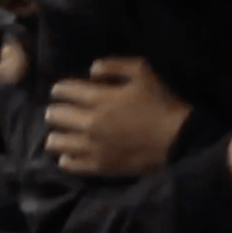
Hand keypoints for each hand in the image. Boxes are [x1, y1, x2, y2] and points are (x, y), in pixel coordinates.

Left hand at [45, 57, 192, 176]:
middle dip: (54, 111)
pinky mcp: (99, 166)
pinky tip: (68, 156)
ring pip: (57, 142)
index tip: (59, 91)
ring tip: (58, 135)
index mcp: (98, 98)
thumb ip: (114, 65)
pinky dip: (65, 159)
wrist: (177, 139)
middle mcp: (90, 123)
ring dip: (55, 136)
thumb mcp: (142, 72)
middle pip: (56, 116)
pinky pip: (70, 165)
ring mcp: (92, 147)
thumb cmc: (161, 103)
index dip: (59, 89)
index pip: (64, 91)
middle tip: (56, 112)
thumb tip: (91, 70)